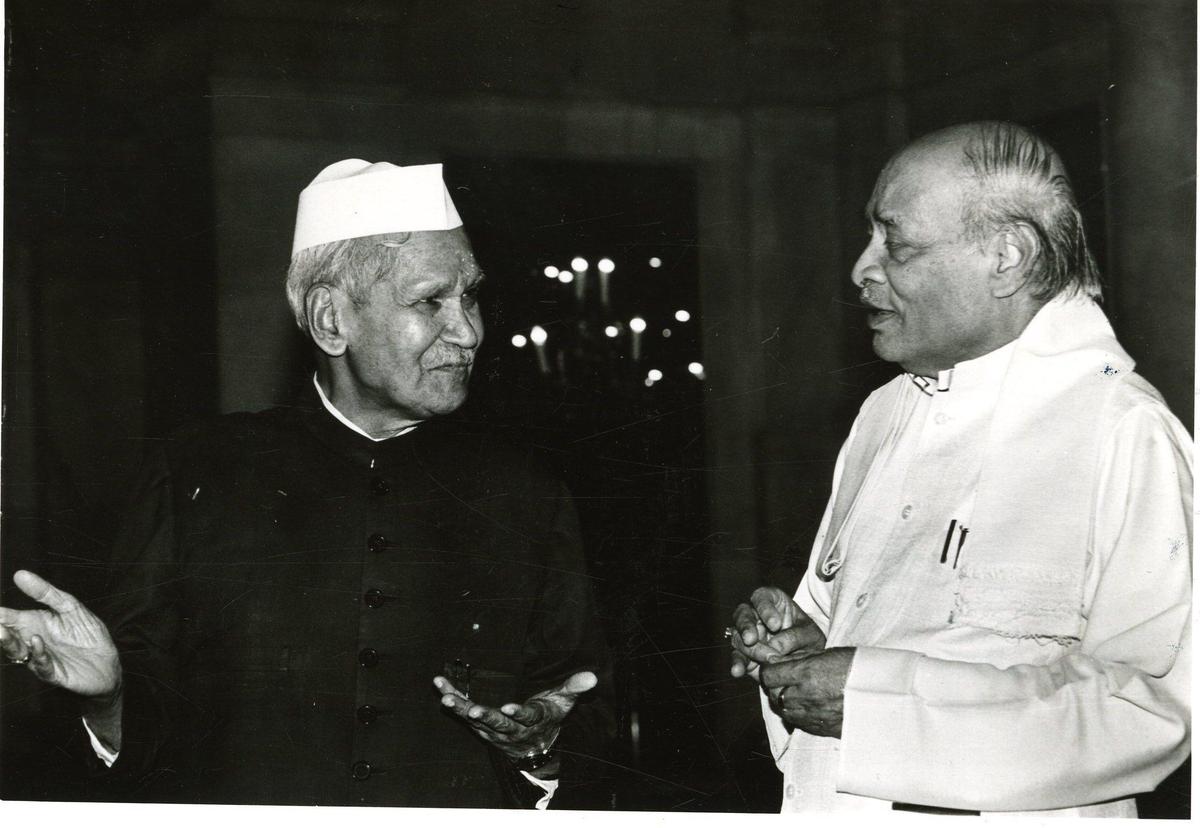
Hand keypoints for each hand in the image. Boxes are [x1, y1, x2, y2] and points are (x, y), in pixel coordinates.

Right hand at [0, 570, 121, 699]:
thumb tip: (20, 574)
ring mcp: (41, 658)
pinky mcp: (54, 672)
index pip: (9, 618)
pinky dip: (38, 654)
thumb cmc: (87, 634)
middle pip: (8, 636)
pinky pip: (42, 665)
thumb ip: (45, 593)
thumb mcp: (70, 607)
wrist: (108, 664)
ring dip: (8, 642)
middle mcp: (32, 642)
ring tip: (1, 631)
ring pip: (18, 652)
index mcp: (34, 624)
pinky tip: (36, 641)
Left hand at [434, 670, 596, 776]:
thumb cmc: (549, 716)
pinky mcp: (481, 727)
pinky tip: (442, 689)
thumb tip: (591, 675)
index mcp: (534, 720)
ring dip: (461, 709)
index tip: (508, 708)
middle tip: (472, 711)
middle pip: (498, 724)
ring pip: (476, 720)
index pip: (527, 718)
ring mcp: (494, 730)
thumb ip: (574, 687)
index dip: (518, 714)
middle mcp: (513, 729)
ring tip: (447, 698)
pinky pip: (465, 714)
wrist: (535, 747)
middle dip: (485, 717)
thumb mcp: (564, 701)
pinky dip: (454, 702)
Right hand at [729, 586, 824, 677]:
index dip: (765, 609)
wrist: (807, 660)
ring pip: (738, 637)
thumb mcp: (810, 633)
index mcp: (771, 601)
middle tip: (753, 640)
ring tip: (765, 659)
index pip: (762, 597)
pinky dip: (737, 664)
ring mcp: (747, 636)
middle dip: (746, 627)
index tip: (775, 625)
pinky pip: (737, 658)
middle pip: (743, 614)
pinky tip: (738, 671)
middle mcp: (755, 616)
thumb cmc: (808, 638)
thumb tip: (776, 646)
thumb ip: (795, 636)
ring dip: (748, 649)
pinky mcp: (745, 655)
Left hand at [759, 647, 854, 737]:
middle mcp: (806, 696)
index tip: (775, 665)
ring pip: (784, 711)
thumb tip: (780, 659)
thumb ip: (803, 658)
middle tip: (785, 679)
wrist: (889, 695)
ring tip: (797, 692)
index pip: (769, 675)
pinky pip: (799, 723)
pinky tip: (809, 706)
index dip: (769, 669)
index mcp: (808, 673)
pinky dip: (798, 715)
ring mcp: (814, 716)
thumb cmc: (862, 668)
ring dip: (785, 702)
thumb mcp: (831, 654)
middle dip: (775, 686)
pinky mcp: (822, 730)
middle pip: (773, 694)